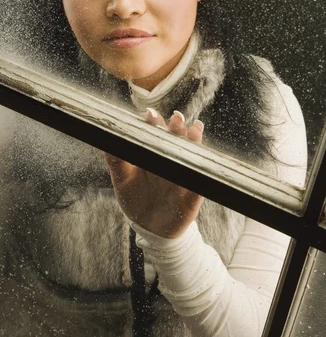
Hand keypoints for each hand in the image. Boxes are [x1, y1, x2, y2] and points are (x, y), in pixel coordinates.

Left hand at [104, 109, 204, 238]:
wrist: (152, 228)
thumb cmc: (136, 199)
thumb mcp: (123, 181)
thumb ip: (116, 161)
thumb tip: (105, 141)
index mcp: (154, 152)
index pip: (155, 132)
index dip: (154, 123)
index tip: (149, 114)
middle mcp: (171, 158)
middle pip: (176, 137)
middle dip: (176, 126)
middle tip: (175, 118)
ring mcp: (184, 172)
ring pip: (191, 151)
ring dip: (193, 139)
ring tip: (193, 129)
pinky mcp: (195, 190)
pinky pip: (202, 176)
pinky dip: (203, 165)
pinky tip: (203, 157)